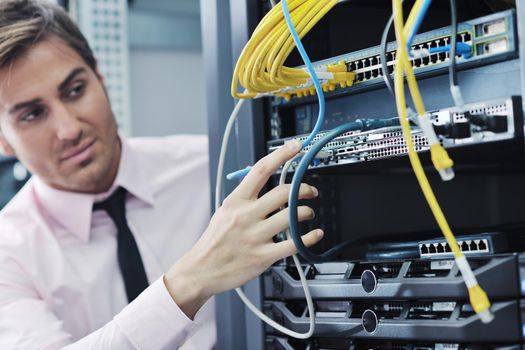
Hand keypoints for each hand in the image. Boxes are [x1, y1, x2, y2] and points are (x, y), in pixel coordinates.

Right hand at [164, 139, 323, 318]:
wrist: (201, 269)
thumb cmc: (215, 241)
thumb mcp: (224, 211)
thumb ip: (245, 197)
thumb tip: (265, 182)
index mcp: (236, 201)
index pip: (261, 170)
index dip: (281, 155)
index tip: (295, 147)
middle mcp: (246, 216)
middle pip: (284, 193)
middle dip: (304, 189)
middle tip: (311, 191)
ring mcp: (255, 236)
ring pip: (293, 216)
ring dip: (307, 213)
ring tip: (308, 214)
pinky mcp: (263, 256)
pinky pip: (294, 244)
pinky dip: (309, 237)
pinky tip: (315, 234)